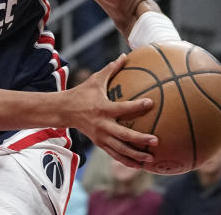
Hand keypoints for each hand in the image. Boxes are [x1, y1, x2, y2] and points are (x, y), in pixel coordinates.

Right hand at [68, 53, 156, 168]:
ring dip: (136, 155)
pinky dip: (126, 160)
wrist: (64, 110)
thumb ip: (111, 69)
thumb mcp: (95, 80)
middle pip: (124, 135)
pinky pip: (114, 154)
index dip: (137, 106)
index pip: (122, 108)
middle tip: (156, 141)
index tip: (151, 103)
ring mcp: (101, 136)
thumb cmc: (82, 93)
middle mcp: (103, 124)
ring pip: (120, 149)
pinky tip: (138, 165)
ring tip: (150, 158)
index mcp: (103, 108)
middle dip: (140, 139)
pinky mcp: (99, 143)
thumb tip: (125, 55)